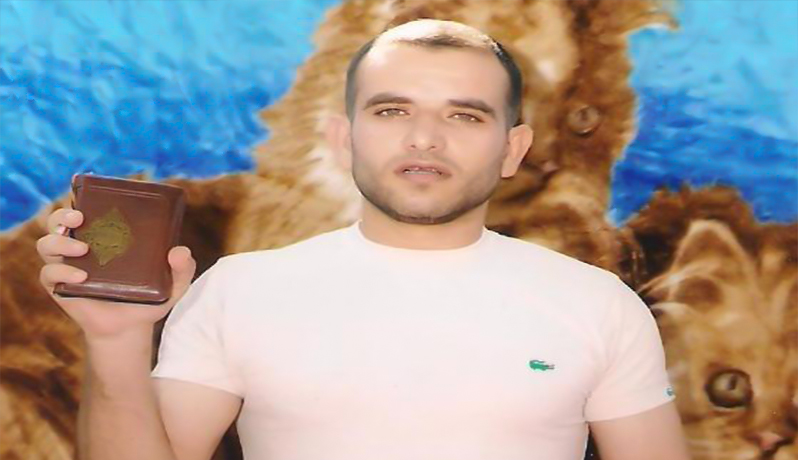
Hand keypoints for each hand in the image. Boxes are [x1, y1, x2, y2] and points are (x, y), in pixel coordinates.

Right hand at [37, 207, 196, 340]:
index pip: (88, 208)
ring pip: (46, 243)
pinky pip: (49, 273)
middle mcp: (82, 245)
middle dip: (63, 214)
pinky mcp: (59, 287)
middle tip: (80, 217)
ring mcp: (68, 265)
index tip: (80, 182)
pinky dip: (62, 272)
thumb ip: (183, 268)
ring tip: (83, 248)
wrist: (131, 329)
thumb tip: (179, 251)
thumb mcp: (173, 284)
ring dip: (59, 240)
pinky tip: (81, 276)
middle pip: (58, 220)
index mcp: (105, 236)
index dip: (80, 193)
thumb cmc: (149, 299)